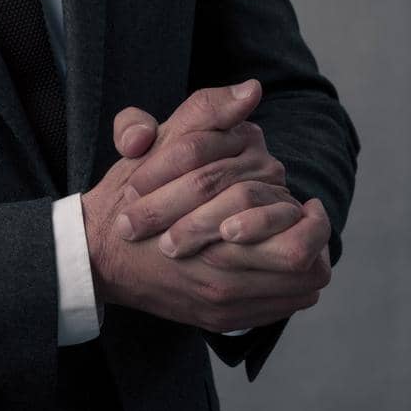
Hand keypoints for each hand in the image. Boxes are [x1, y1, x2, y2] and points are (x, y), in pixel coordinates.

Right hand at [81, 83, 330, 332]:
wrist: (95, 253)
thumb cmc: (127, 195)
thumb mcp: (159, 143)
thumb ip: (205, 112)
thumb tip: (250, 91)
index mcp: (215, 233)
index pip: (296, 237)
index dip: (310, 218)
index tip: (305, 202)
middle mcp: (224, 276)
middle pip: (305, 266)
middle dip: (314, 239)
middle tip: (307, 219)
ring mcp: (222, 303)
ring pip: (297, 290)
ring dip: (304, 264)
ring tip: (293, 239)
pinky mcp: (219, 319)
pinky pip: (277, 309)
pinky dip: (286, 287)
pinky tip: (271, 262)